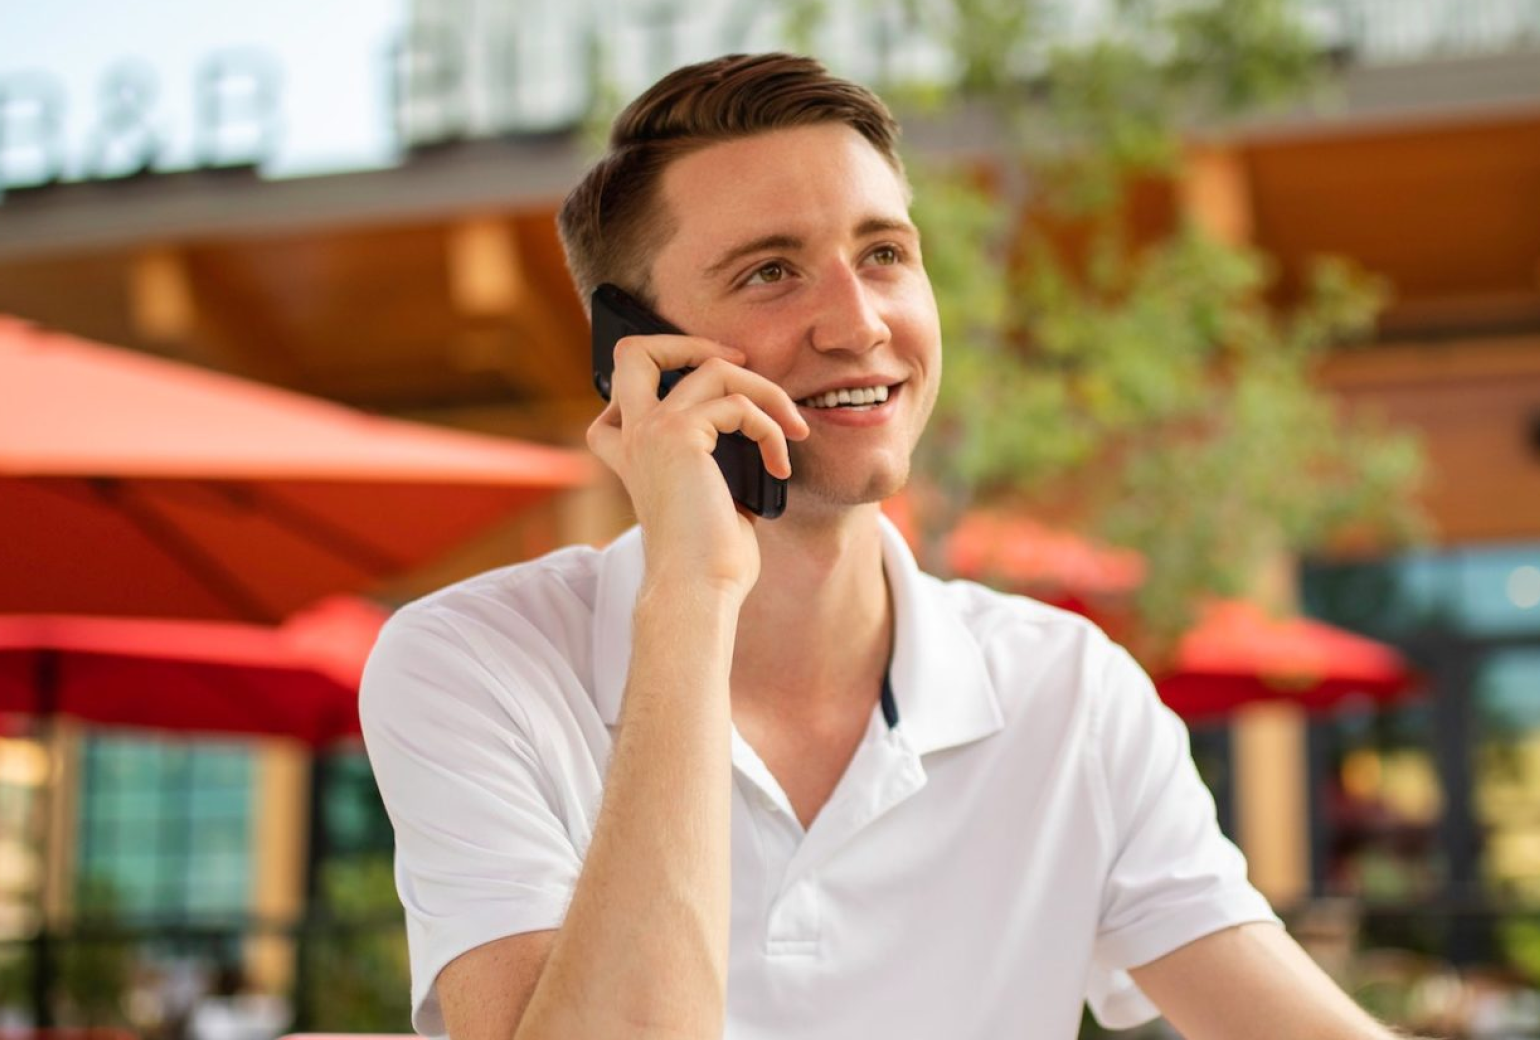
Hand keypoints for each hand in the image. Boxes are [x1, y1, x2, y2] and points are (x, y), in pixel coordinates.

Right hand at [586, 333, 809, 600]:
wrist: (698, 589)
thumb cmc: (710, 556)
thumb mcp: (711, 491)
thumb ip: (716, 451)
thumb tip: (755, 421)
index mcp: (631, 451)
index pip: (624, 387)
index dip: (669, 373)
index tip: (723, 400)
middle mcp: (631, 435)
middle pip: (638, 351)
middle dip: (694, 343)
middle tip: (742, 365)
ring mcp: (650, 431)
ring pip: (712, 366)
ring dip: (766, 393)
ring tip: (792, 430)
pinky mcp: (678, 436)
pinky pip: (739, 404)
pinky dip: (771, 428)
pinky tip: (781, 464)